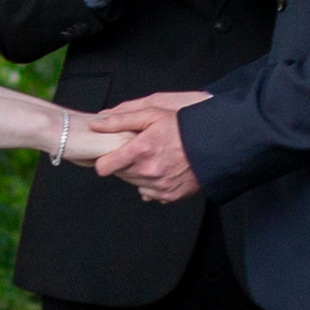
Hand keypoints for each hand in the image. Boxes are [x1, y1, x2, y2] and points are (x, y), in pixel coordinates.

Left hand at [89, 95, 203, 203]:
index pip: (104, 167)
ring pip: (134, 184)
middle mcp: (148, 171)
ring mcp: (159, 186)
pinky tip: (163, 169)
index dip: (104, 160)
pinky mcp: (169, 195)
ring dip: (138, 173)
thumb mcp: (151, 114)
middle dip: (124, 163)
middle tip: (139, 150)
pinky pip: (149, 194)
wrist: (214, 144)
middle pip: (119, 175)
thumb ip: (120, 120)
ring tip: (154, 158)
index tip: (111, 154)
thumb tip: (95, 125)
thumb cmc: (183, 126)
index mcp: (140, 151)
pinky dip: (152, 184)